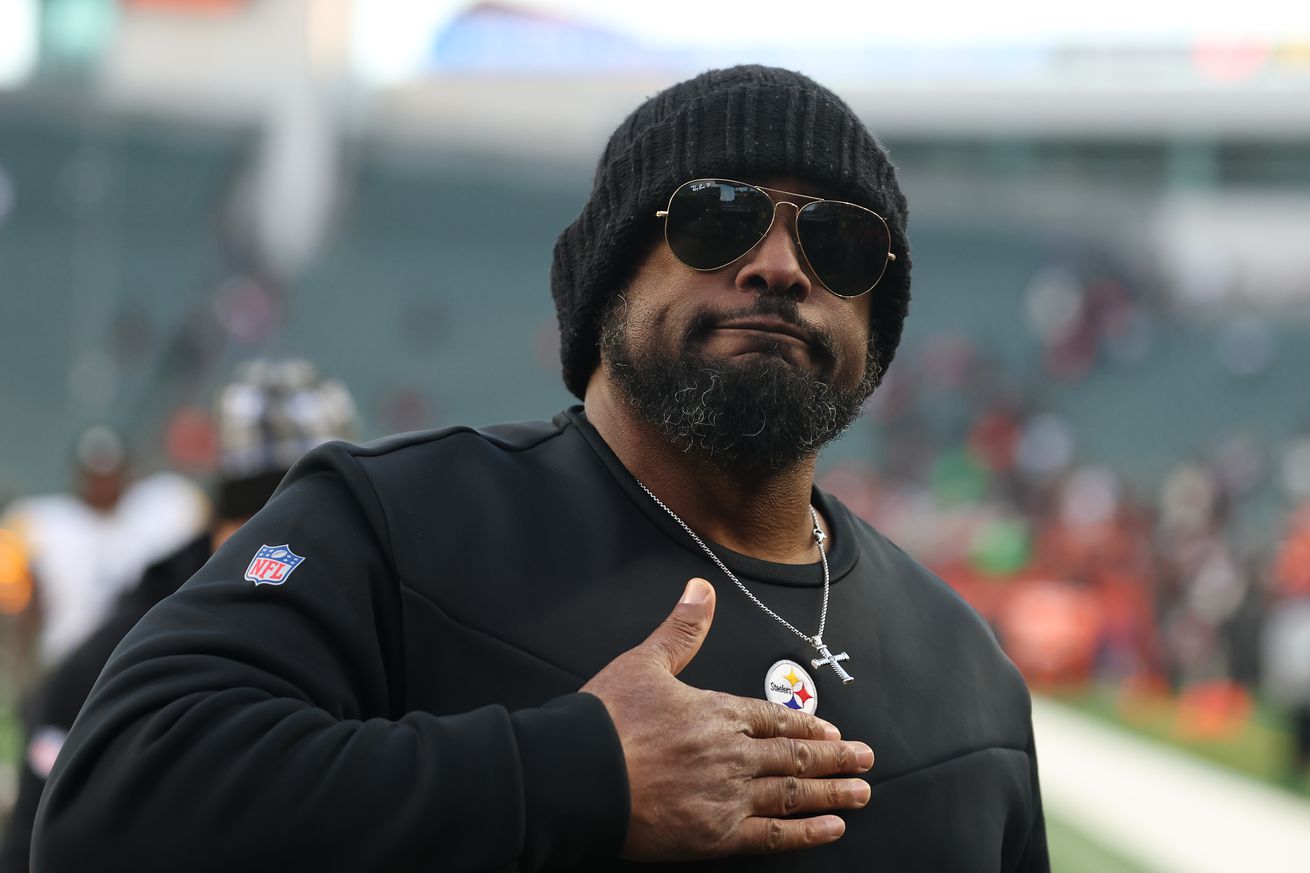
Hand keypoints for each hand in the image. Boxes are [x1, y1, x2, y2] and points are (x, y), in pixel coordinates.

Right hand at [581, 578, 873, 860]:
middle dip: (835, 758)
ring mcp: (728, 796)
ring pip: (793, 793)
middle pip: (795, 756)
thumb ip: (681, 629)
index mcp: (719, 712)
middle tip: (868, 759)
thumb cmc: (605, 720)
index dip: (807, 725)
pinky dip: (804, 833)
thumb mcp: (645, 662)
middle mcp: (733, 753)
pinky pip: (771, 835)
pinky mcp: (715, 835)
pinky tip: (830, 831)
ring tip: (862, 793)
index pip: (776, 718)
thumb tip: (701, 588)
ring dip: (833, 793)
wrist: (579, 775)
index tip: (834, 731)